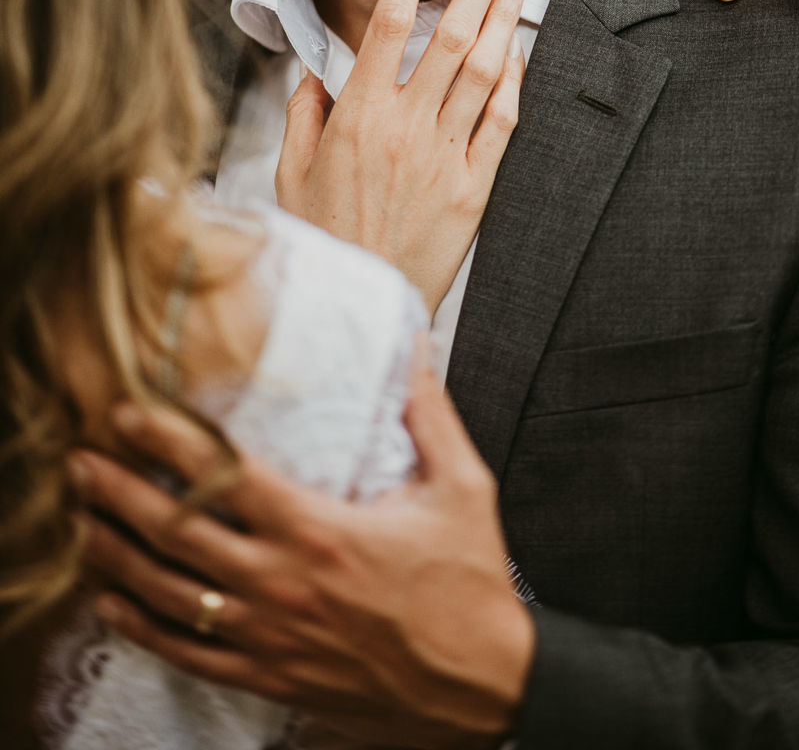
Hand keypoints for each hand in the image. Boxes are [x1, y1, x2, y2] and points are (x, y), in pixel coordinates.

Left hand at [68, 347, 534, 748]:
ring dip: (118, 555)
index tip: (130, 412)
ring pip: (171, 595)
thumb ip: (429, 414)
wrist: (484, 687)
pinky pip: (189, 654)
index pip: (226, 476)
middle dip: (120, 493)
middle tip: (81, 462)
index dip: (170, 441)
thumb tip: (414, 345)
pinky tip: (113, 602)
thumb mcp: (463, 487)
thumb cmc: (471, 584)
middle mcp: (283, 583)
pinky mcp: (271, 677)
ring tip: (81, 521)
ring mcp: (271, 636)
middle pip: (178, 533)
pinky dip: (143, 627)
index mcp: (322, 530)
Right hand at [276, 0, 525, 313]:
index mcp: (358, 117)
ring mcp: (445, 157)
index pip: (388, 25)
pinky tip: (522, 52)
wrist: (360, 305)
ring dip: (503, 20)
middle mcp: (406, 128)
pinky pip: (501, 125)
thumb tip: (314, 72)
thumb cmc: (322, 236)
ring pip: (483, 72)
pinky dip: (515, 84)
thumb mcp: (291, 172)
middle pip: (451, 36)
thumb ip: (304, 115)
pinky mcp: (474, 189)